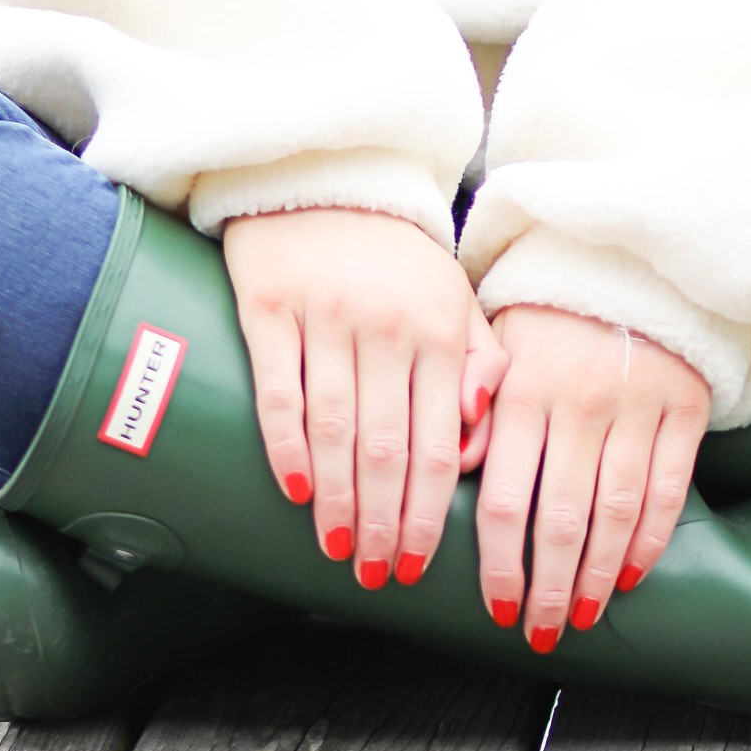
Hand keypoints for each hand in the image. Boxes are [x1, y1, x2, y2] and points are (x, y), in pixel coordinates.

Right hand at [222, 208, 506, 585]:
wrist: (328, 175)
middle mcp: (390, 327)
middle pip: (388, 447)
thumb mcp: (457, 301)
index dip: (428, 513)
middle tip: (377, 575)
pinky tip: (295, 489)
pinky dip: (287, 444)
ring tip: (338, 549)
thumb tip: (478, 446)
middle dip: (384, 522)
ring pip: (336, 428)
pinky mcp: (270, 305)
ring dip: (338, 499)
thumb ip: (480, 369)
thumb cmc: (398, 256)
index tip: (419, 566)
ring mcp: (328, 316)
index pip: (440, 444)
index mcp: (442, 332)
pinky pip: (280, 389)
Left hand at [474, 306, 710, 651]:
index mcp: (523, 389)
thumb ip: (474, 401)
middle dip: (546, 587)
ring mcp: (636, 405)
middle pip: (559, 519)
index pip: (505, 498)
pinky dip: (650, 539)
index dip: (500, 563)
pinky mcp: (685, 406)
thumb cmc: (552, 315)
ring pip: (615, 513)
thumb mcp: (498, 342)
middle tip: (539, 632)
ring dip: (595, 576)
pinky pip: (668, 488)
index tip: (498, 608)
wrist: (632, 262)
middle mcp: (579, 401)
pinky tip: (629, 574)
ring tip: (580, 616)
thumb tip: (456, 460)